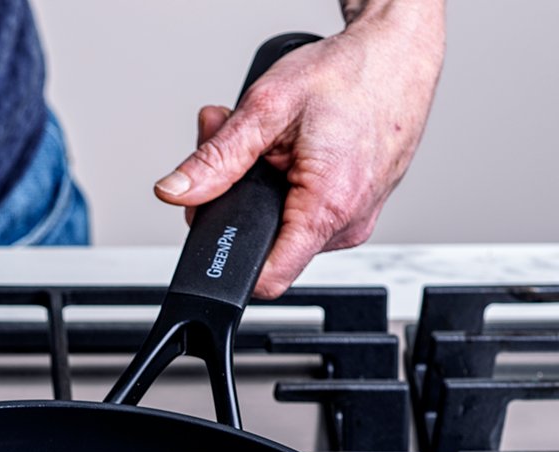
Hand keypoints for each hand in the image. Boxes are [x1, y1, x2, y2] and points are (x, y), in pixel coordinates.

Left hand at [154, 2, 444, 297]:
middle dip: (238, 206)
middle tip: (238, 157)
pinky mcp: (359, 210)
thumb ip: (216, 160)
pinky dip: (287, 187)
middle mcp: (348, 224)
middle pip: (269, 248)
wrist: (400, 48)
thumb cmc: (351, 70)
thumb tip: (175, 192)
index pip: (266, 279)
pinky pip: (310, 216)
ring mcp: (357, 219)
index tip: (214, 226)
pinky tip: (289, 153)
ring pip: (287, 231)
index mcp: (328, 207)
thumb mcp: (267, 107)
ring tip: (270, 146)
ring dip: (261, 193)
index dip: (229, 262)